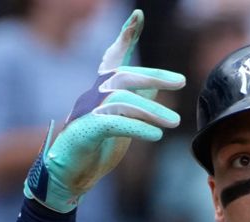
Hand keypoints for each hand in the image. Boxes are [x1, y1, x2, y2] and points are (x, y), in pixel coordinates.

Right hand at [24, 10, 184, 212]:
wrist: (69, 178)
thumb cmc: (95, 149)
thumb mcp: (122, 124)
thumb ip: (137, 103)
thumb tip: (157, 84)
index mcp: (101, 93)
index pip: (113, 60)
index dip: (125, 38)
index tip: (138, 16)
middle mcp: (92, 97)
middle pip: (123, 76)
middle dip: (153, 75)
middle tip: (181, 81)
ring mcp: (87, 113)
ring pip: (122, 101)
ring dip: (151, 110)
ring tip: (174, 123)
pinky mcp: (85, 132)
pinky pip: (114, 123)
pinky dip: (137, 128)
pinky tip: (156, 136)